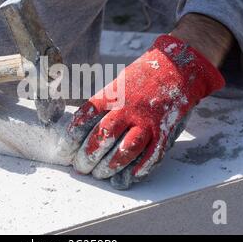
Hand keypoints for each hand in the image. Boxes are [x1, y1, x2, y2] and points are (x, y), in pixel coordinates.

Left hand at [67, 35, 224, 189]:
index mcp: (113, 94)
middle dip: (88, 156)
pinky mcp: (165, 129)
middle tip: (81, 167)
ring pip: (126, 149)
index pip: (85, 117)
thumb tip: (83, 128)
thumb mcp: (117, 84)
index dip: (72, 137)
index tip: (65, 150)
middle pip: (103, 137)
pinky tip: (130, 176)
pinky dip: (142, 167)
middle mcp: (128, 108)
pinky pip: (153, 153)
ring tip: (100, 175)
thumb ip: (104, 105)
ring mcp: (147, 119)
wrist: (177, 65)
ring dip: (110, 166)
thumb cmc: (142, 77)